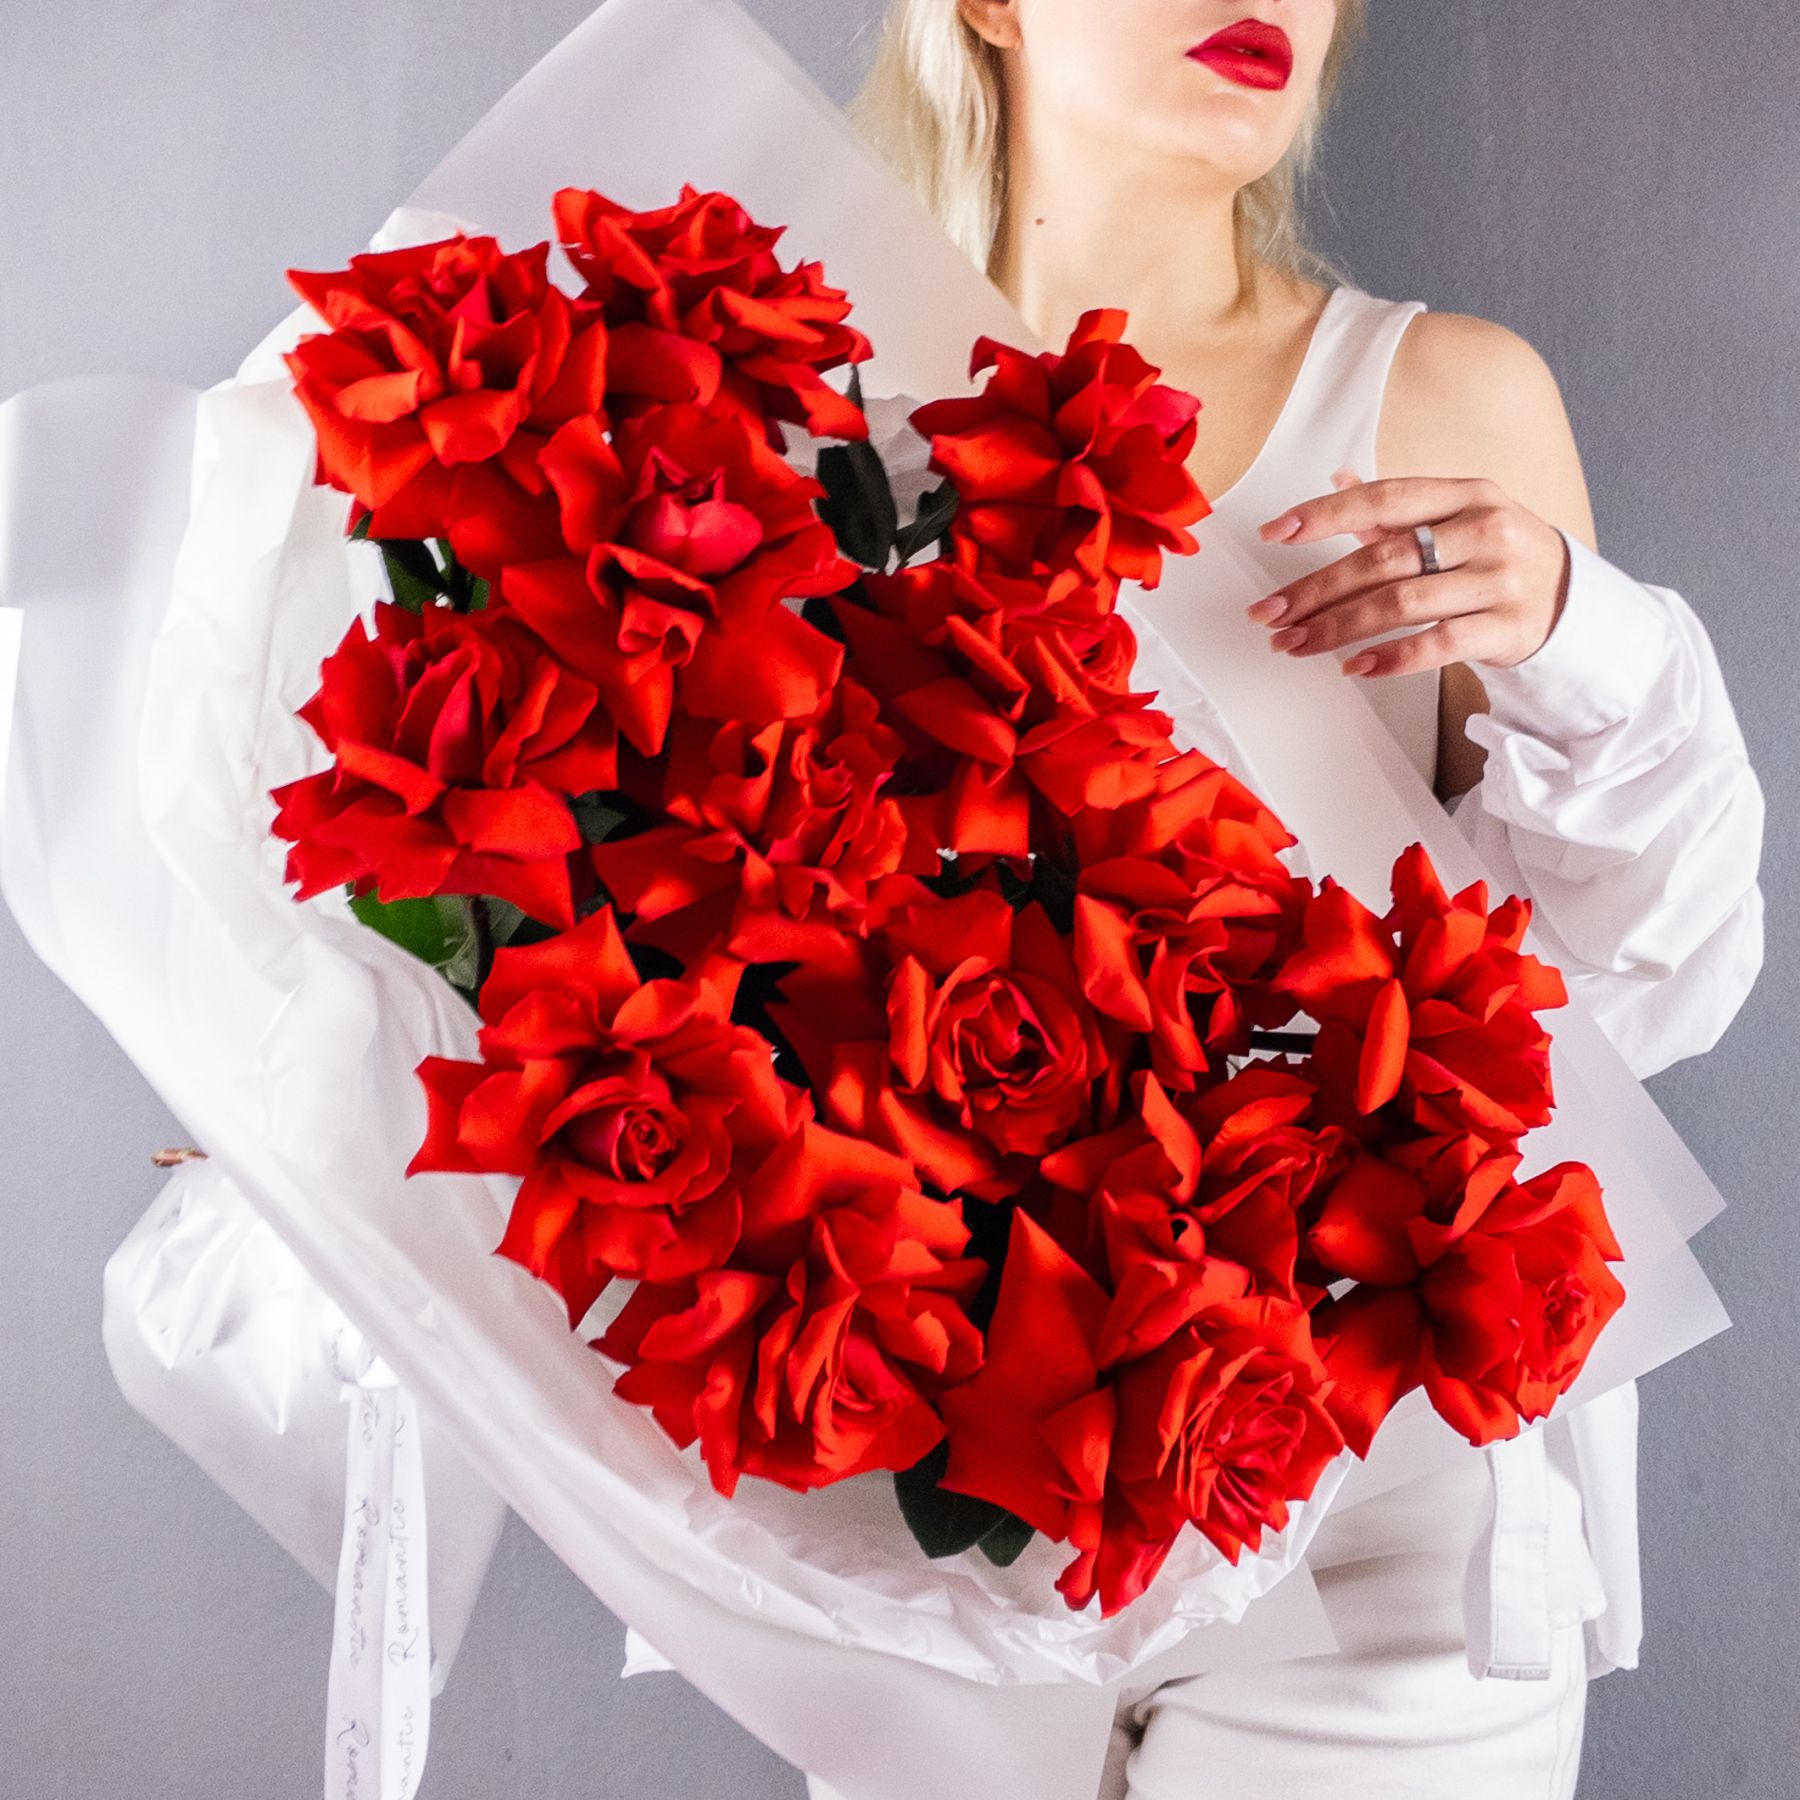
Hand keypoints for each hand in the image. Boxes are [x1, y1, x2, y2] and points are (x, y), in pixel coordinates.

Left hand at [1245, 469, 1573, 677]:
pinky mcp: (1506, 628)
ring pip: (1401, 604)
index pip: (1383, 498)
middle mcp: (1482, 530)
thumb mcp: (1456, 517)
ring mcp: (1497, 580)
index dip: (1325, 514)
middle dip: (1315, 590)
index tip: (1276, 532)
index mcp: (1464, 494)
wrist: (1571, 599)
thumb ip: (1395, 508)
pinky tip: (1352, 666)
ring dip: (1337, 628)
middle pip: (1382, 560)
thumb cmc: (1496, 555)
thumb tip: (1338, 477)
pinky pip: (1437, 644)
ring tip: (1294, 644)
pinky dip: (1390, 658)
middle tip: (1270, 614)